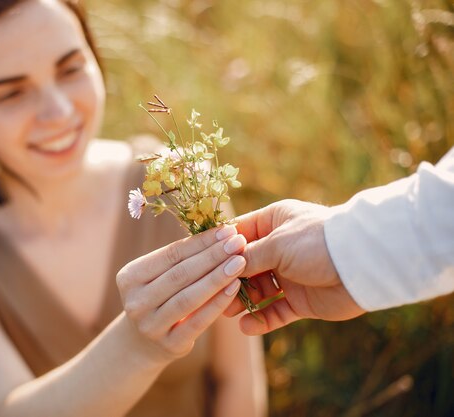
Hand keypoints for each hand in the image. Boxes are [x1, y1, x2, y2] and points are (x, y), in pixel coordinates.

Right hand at [117, 225, 246, 363]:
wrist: (142, 343)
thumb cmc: (159, 298)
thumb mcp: (159, 278)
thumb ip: (181, 259)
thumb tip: (221, 234)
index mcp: (129, 276)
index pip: (171, 254)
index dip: (201, 242)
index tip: (227, 230)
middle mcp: (136, 301)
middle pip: (180, 274)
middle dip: (213, 256)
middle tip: (239, 241)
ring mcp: (150, 325)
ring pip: (188, 297)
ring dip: (217, 277)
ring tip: (240, 262)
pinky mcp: (169, 345)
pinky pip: (198, 322)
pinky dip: (217, 303)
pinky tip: (234, 288)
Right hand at [224, 199, 365, 334]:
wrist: (361, 266)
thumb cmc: (316, 243)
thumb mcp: (276, 245)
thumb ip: (247, 257)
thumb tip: (224, 266)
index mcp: (273, 222)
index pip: (238, 234)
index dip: (220, 249)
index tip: (200, 263)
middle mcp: (279, 247)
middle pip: (245, 266)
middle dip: (229, 281)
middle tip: (213, 294)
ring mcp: (290, 275)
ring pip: (258, 291)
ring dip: (242, 301)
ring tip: (227, 313)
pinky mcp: (301, 300)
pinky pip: (276, 311)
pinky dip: (261, 320)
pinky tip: (247, 327)